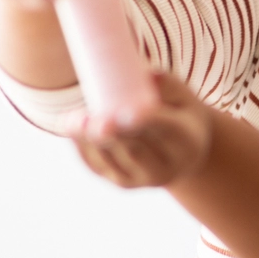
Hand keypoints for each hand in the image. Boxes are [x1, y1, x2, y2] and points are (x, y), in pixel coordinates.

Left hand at [69, 72, 213, 188]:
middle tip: (93, 118)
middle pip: (135, 149)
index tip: (128, 113)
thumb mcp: (185, 98)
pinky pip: (97, 165)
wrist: (185, 154)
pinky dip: (81, 146)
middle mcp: (166, 168)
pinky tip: (71, 127)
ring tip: (74, 118)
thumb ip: (167, 85)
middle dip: (111, 134)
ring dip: (89, 138)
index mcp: (187, 143)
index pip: (167, 130)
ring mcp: (142, 179)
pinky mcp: (122, 183)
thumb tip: (146, 74)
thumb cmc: (181, 114)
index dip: (146, 121)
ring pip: (112, 159)